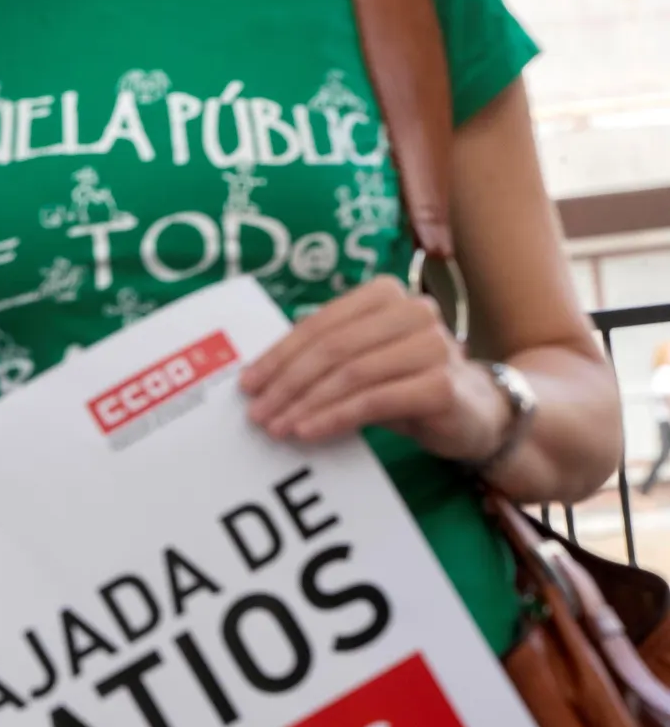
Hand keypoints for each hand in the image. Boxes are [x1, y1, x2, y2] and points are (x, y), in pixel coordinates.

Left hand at [240, 277, 509, 461]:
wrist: (478, 413)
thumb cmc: (406, 383)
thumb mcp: (362, 361)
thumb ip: (323, 356)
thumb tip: (259, 378)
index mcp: (384, 295)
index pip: (319, 325)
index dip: (278, 356)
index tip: (247, 385)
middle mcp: (412, 311)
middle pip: (332, 349)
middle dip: (286, 383)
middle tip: (257, 412)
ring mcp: (432, 345)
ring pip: (351, 375)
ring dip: (305, 404)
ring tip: (277, 427)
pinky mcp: (441, 384)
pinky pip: (374, 401)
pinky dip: (335, 417)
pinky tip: (308, 432)